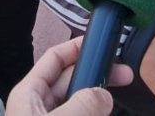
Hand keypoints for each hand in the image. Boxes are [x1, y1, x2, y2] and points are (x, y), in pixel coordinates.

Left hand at [5, 37, 132, 115]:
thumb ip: (83, 104)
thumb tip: (105, 95)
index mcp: (29, 93)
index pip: (54, 58)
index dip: (77, 48)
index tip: (101, 44)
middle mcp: (39, 107)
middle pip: (72, 80)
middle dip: (97, 75)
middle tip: (125, 75)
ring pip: (80, 102)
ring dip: (99, 99)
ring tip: (118, 99)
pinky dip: (96, 113)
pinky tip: (109, 113)